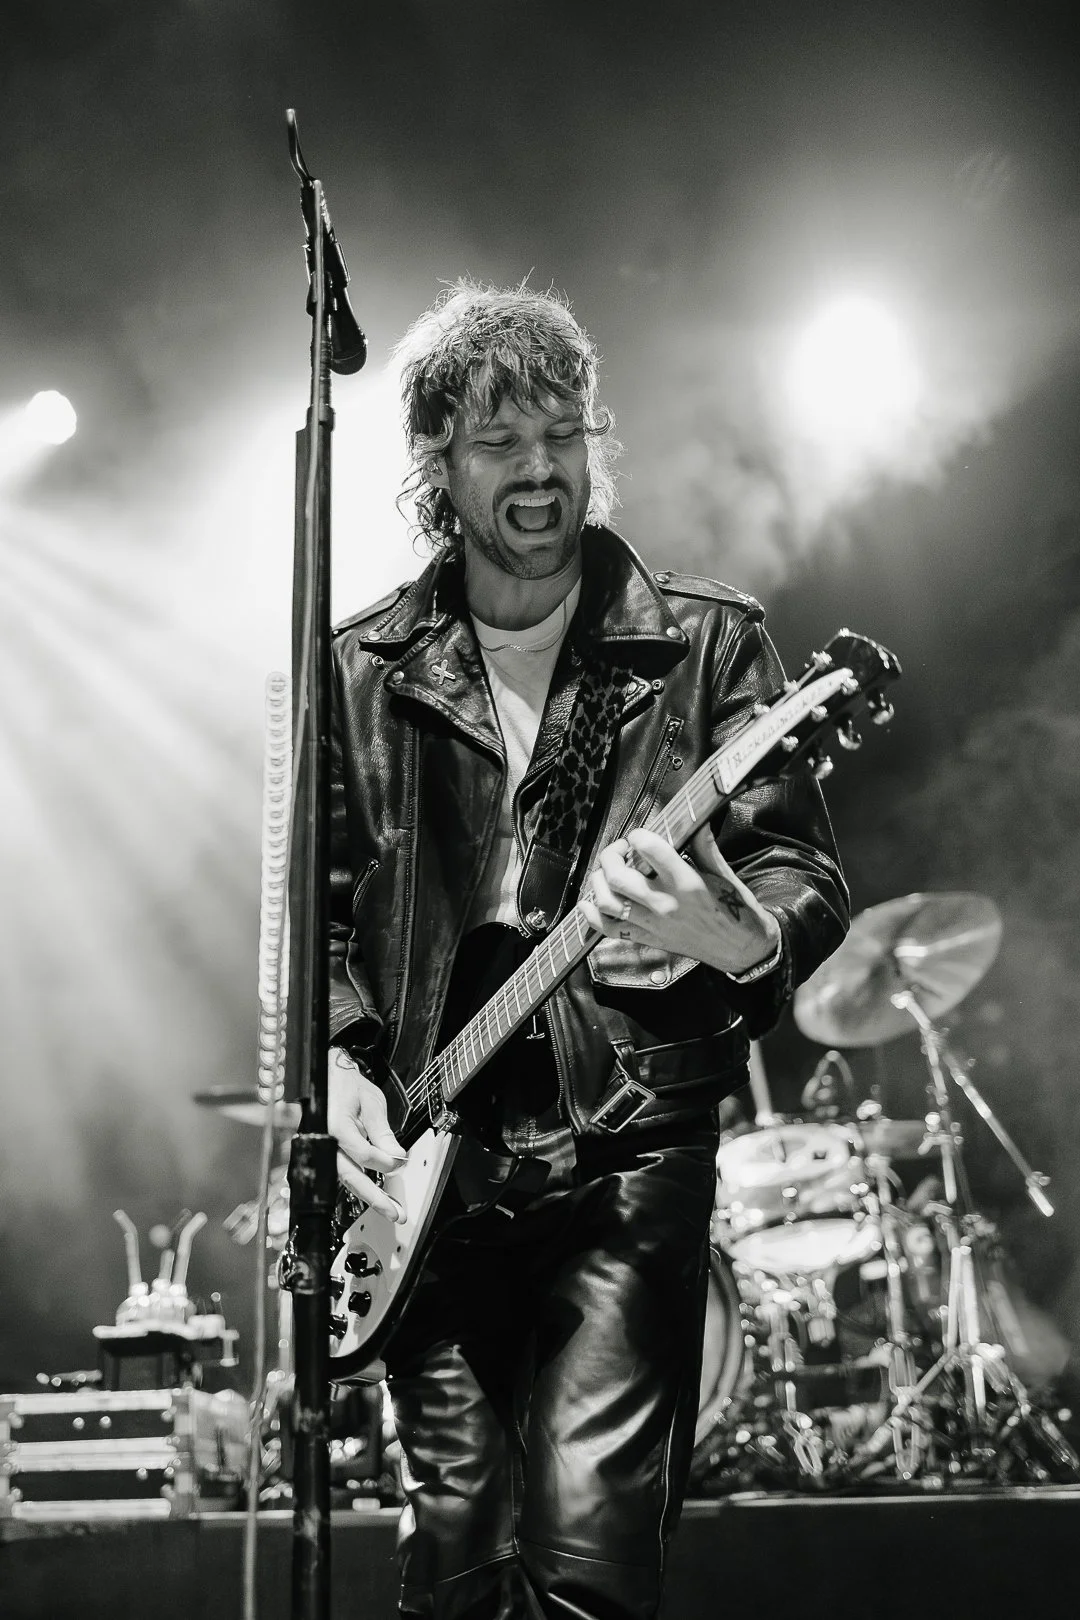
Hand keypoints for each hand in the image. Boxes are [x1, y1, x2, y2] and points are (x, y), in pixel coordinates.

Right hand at [327, 1049, 406, 1222]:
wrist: (326, 1074)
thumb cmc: (345, 1083)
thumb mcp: (371, 1102)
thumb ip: (382, 1132)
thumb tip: (396, 1156)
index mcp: (335, 1125)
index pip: (364, 1155)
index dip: (385, 1162)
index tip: (401, 1162)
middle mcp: (324, 1140)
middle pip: (349, 1176)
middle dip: (374, 1197)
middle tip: (396, 1212)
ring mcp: (321, 1147)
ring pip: (344, 1178)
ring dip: (367, 1195)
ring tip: (389, 1208)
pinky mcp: (324, 1151)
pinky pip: (341, 1170)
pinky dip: (358, 1183)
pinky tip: (374, 1193)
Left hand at [579, 824, 780, 976]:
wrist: (741, 949)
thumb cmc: (735, 910)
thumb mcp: (723, 873)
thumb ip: (704, 846)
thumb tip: (696, 820)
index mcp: (686, 883)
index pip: (650, 850)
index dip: (639, 835)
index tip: (640, 835)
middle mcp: (665, 904)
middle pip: (618, 876)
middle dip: (611, 855)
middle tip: (620, 850)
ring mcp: (653, 924)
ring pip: (608, 901)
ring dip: (599, 882)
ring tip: (607, 871)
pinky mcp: (648, 939)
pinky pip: (610, 929)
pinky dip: (593, 916)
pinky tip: (589, 902)